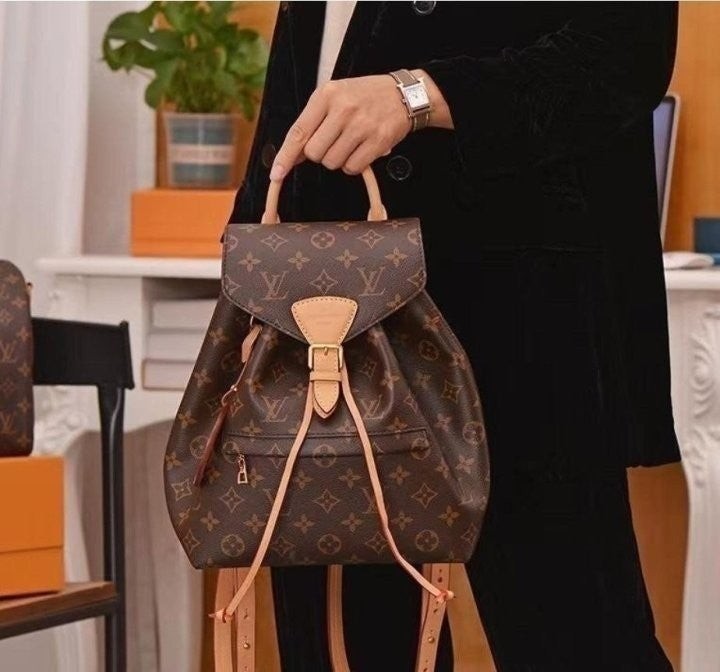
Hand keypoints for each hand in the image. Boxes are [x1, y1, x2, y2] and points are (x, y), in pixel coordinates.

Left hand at [270, 69, 452, 180]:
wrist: (404, 95)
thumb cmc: (364, 97)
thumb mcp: (335, 98)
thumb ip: (312, 123)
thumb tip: (291, 156)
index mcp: (327, 95)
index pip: (298, 132)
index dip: (285, 156)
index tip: (276, 174)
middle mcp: (343, 109)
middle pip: (314, 153)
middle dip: (320, 154)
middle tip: (334, 142)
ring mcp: (361, 126)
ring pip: (333, 162)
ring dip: (338, 159)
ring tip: (351, 142)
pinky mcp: (378, 141)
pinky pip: (353, 168)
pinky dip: (354, 164)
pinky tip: (362, 149)